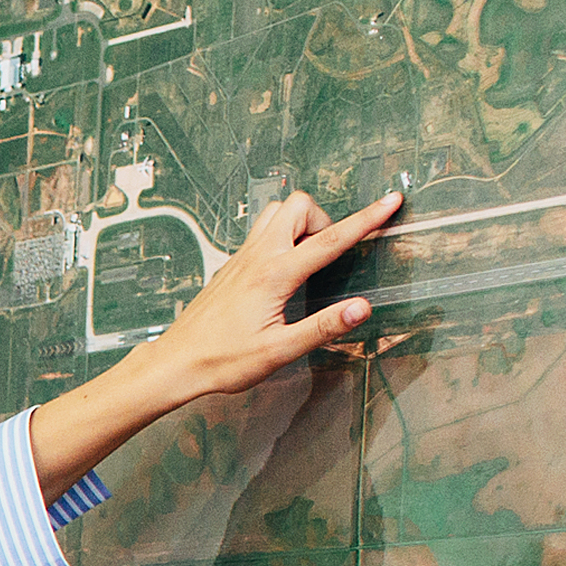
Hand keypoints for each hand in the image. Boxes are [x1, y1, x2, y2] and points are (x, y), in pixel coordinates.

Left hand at [28, 188, 405, 495]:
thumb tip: (362, 308)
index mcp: (274, 275)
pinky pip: (261, 233)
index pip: (330, 239)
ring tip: (306, 261)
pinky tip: (282, 272)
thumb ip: (322, 327)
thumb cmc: (221, 362)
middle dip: (322, 219)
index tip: (390, 202)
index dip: (366, 219)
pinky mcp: (231, 266)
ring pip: (276, 213)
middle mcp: (256, 258)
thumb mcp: (278, 352)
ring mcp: (240, 259)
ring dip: (299, 224)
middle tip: (327, 255)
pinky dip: (281, 238)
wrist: (174, 364)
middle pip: (297, 206)